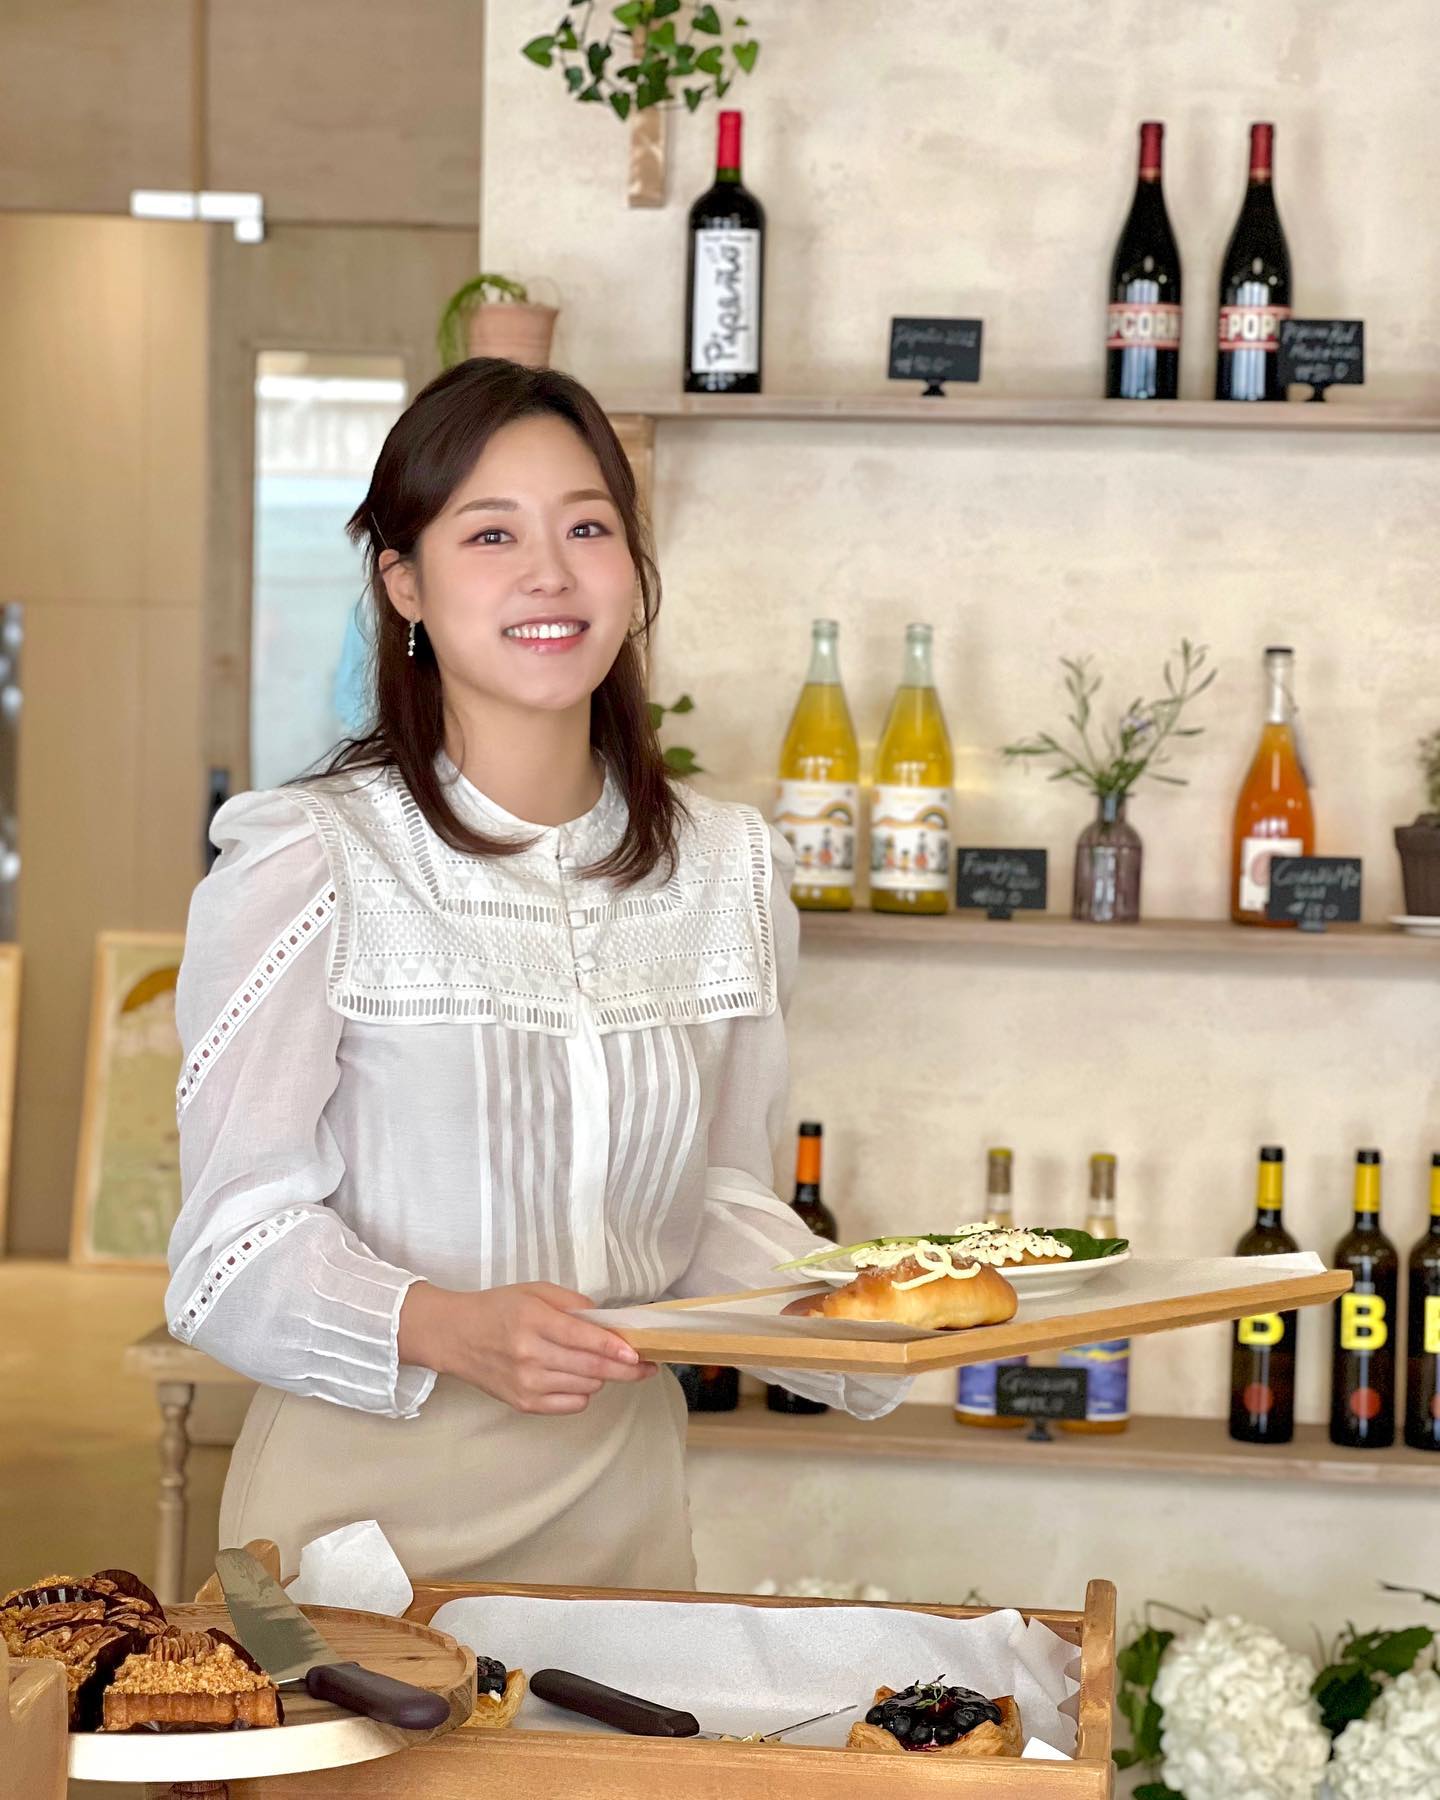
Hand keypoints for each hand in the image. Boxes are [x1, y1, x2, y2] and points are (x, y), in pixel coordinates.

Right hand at [398, 1281, 656, 1414]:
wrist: (454, 1337)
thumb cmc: (498, 1308)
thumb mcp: (534, 1291)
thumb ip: (572, 1303)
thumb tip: (607, 1322)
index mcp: (532, 1320)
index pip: (582, 1339)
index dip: (614, 1347)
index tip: (638, 1353)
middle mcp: (529, 1355)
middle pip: (591, 1368)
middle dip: (625, 1369)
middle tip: (646, 1366)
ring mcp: (526, 1384)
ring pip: (586, 1386)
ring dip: (603, 1376)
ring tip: (603, 1363)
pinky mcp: (524, 1404)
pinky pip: (571, 1404)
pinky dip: (584, 1392)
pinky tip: (579, 1377)